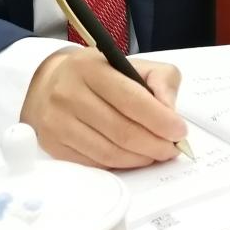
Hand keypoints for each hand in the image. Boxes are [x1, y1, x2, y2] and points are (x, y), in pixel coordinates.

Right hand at [20, 48, 187, 168]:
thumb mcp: (130, 64)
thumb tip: (170, 111)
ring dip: (140, 159)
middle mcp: (68, 93)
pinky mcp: (53, 145)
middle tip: (172, 149)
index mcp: (90, 67)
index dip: (160, 119)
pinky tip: (132, 157)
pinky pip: (95, 164)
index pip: (131, 99)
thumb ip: (160, 80)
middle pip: (122, 131)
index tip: (179, 131)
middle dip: (155, 145)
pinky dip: (120, 165)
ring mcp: (57, 122)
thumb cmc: (98, 75)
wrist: (50, 84)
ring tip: (155, 154)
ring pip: (109, 153)